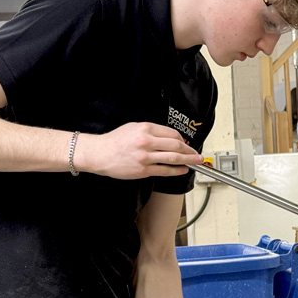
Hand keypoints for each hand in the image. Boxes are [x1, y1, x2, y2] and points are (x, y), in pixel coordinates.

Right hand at [80, 122, 203, 179]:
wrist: (99, 154)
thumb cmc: (115, 141)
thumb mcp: (133, 127)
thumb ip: (152, 131)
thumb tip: (170, 138)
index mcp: (145, 128)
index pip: (171, 133)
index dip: (183, 140)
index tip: (186, 144)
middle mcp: (146, 141)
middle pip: (176, 145)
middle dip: (190, 150)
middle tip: (197, 154)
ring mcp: (145, 157)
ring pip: (173, 158)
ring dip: (188, 160)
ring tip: (196, 162)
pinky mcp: (143, 170)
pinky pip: (164, 170)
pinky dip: (176, 170)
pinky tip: (182, 170)